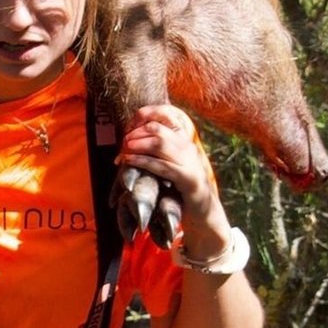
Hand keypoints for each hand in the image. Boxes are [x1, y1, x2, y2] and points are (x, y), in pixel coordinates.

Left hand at [117, 105, 231, 260]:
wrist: (203, 213)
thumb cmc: (180, 188)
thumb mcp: (170, 164)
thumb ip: (157, 150)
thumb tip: (130, 139)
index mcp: (184, 139)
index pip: (165, 114)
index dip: (144, 115)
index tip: (129, 125)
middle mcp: (188, 147)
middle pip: (157, 128)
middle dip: (136, 132)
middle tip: (123, 142)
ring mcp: (189, 162)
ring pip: (159, 143)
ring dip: (137, 145)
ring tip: (124, 151)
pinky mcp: (187, 178)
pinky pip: (161, 165)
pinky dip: (142, 162)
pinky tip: (129, 162)